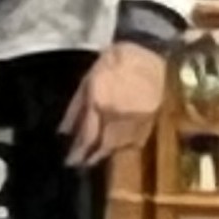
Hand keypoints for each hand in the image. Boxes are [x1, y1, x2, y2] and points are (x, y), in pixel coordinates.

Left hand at [63, 41, 167, 168]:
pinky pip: (136, 141)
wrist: (154, 53)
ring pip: (120, 147)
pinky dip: (124, 146)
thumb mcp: (89, 80)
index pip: (87, 137)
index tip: (69, 162)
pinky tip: (117, 146)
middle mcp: (120, 117)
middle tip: (80, 164)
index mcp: (101, 104)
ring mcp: (139, 121)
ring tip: (96, 157)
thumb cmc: (117, 62)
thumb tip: (64, 130)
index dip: (77, 153)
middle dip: (91, 158)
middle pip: (104, 147)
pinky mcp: (153, 121)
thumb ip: (76, 108)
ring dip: (106, 154)